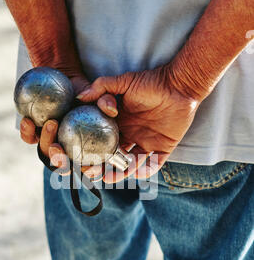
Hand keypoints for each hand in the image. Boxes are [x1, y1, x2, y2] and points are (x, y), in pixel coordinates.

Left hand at [20, 72, 117, 177]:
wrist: (67, 78)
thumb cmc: (89, 88)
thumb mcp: (102, 92)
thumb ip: (108, 100)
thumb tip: (110, 109)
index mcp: (89, 149)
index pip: (93, 167)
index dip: (92, 172)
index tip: (90, 167)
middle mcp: (69, 150)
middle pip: (66, 166)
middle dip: (63, 165)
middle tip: (62, 150)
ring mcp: (52, 142)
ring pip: (46, 153)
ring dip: (47, 143)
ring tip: (51, 124)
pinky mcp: (36, 133)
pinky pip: (30, 137)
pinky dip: (27, 132)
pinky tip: (28, 120)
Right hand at [76, 65, 202, 182]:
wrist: (179, 84)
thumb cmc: (152, 81)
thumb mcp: (124, 82)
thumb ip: (101, 87)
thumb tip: (80, 96)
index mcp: (120, 123)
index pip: (102, 141)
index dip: (92, 150)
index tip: (80, 158)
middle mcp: (131, 135)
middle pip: (114, 156)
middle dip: (102, 167)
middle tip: (91, 173)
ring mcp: (147, 142)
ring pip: (131, 164)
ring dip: (120, 173)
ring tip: (109, 177)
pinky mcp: (163, 148)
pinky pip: (153, 164)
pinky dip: (145, 170)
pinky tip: (135, 172)